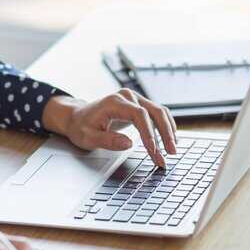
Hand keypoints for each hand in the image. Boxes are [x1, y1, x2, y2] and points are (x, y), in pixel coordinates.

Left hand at [42, 90, 176, 166]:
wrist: (77, 117)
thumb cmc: (81, 127)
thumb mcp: (88, 137)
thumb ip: (107, 140)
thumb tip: (128, 144)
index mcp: (115, 102)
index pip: (139, 115)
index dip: (149, 133)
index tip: (154, 150)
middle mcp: (127, 97)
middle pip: (155, 111)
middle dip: (165, 133)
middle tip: (171, 152)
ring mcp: (134, 99)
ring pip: (159, 112)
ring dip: (168, 131)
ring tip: (172, 149)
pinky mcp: (138, 105)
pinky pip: (156, 114)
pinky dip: (165, 126)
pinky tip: (169, 139)